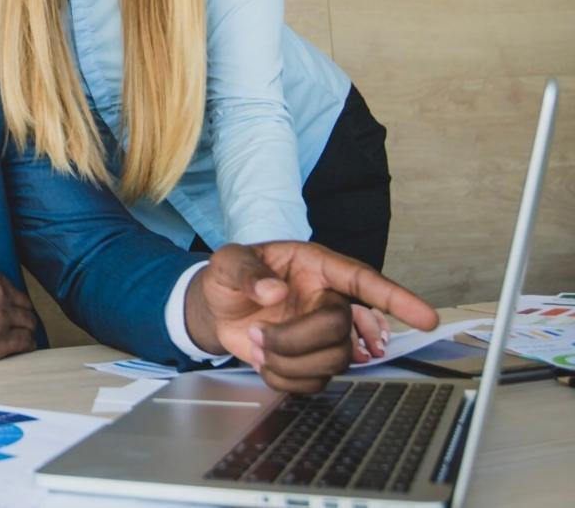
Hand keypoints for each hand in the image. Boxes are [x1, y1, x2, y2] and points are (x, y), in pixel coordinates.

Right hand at [0, 264, 37, 369]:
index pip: (9, 288)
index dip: (10, 301)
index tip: (9, 310)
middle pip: (23, 305)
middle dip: (22, 315)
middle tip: (19, 325)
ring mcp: (0, 318)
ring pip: (28, 324)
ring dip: (26, 330)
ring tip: (22, 337)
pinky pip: (24, 343)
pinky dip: (26, 345)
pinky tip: (23, 348)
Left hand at [185, 242, 436, 392]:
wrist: (217, 306)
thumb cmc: (230, 276)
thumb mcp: (228, 261)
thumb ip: (246, 271)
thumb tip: (273, 290)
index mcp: (316, 267)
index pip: (364, 281)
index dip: (396, 299)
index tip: (426, 318)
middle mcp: (328, 299)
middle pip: (340, 329)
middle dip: (297, 340)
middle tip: (260, 334)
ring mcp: (323, 332)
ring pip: (334, 360)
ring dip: (289, 360)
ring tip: (259, 344)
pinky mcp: (313, 359)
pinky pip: (315, 382)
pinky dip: (285, 379)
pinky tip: (268, 363)